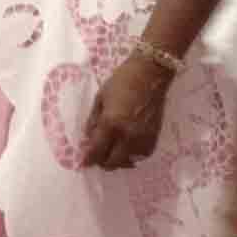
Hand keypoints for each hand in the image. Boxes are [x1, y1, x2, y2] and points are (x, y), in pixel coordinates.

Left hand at [80, 54, 173, 170]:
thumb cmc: (122, 81)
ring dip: (117, 159)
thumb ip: (93, 122)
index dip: (87, 159)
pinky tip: (126, 145)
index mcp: (111, 124)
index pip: (96, 151)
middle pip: (112, 163)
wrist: (151, 74)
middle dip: (101, 162)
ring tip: (112, 148)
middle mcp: (127, 136)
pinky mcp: (154, 138)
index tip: (83, 162)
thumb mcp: (100, 98)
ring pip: (126, 162)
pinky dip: (131, 155)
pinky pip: (140, 156)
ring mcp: (142, 139)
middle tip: (96, 155)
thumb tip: (87, 140)